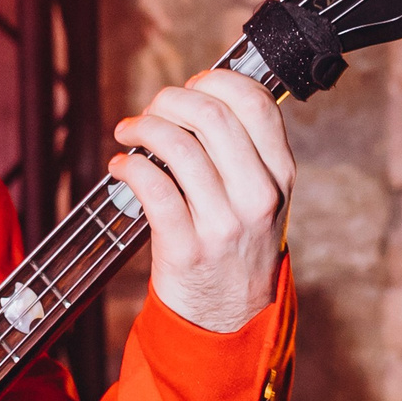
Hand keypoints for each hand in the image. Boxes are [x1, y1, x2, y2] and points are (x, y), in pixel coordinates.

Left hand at [110, 68, 292, 333]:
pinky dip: (128, 167)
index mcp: (280, 175)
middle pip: (212, 116)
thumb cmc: (236, 247)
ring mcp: (223, 223)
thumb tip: (197, 97)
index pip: (256, 103)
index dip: (216, 81)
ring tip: (128, 133)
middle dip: (170, 100)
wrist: (230, 319)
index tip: (192, 85)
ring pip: (179, 147)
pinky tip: (121, 166)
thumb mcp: (260, 197)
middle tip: (151, 110)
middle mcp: (257, 196)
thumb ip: (242, 151)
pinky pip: (152, 188)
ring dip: (142, 128)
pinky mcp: (187, 248)